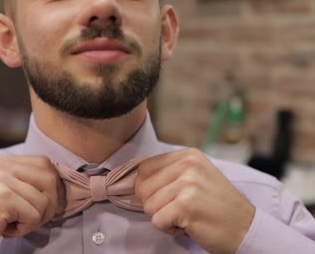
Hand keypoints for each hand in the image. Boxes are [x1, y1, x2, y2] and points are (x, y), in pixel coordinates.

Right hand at [0, 156, 64, 253]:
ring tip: (13, 224)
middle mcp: (1, 166)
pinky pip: (34, 216)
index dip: (53, 186)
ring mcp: (1, 180)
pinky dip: (25, 228)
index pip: (44, 163)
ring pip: (44, 201)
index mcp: (2, 161)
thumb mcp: (1, 190)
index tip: (48, 205)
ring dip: (35, 220)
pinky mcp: (2, 198)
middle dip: (50, 204)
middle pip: (50, 178)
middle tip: (32, 219)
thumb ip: (23, 181)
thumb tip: (58, 184)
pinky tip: (5, 229)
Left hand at [135, 148, 254, 253]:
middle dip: (156, 204)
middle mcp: (187, 165)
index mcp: (188, 155)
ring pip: (148, 206)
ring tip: (187, 216)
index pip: (144, 168)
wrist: (247, 229)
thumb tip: (138, 179)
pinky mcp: (186, 205)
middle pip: (142, 188)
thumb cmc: (218, 206)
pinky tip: (189, 225)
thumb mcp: (197, 176)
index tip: (168, 197)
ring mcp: (187, 184)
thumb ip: (170, 172)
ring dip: (164, 217)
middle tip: (181, 209)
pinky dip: (170, 229)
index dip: (148, 188)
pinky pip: (157, 221)